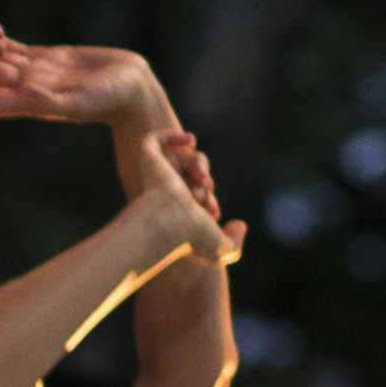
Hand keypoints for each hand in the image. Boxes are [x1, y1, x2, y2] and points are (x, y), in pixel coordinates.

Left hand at [0, 24, 169, 136]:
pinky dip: (2, 41)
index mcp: (30, 105)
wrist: (133, 87)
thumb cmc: (108, 101)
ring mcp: (37, 72)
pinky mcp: (49, 57)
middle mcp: (29, 90)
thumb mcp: (79, 104)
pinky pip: (16, 50)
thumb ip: (49, 102)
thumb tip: (22, 93)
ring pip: (1, 60)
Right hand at [126, 129, 244, 270]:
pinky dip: (171, 136)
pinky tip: (191, 141)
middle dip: (206, 180)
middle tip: (202, 195)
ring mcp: (152, 175)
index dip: (208, 197)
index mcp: (170, 211)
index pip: (192, 195)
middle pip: (189, 173)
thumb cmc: (191, 238)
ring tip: (200, 175)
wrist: (168, 222)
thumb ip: (234, 243)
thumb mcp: (221, 250)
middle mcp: (159, 192)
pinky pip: (153, 140)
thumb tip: (238, 224)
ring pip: (179, 157)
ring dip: (198, 162)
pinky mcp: (147, 160)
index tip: (213, 211)